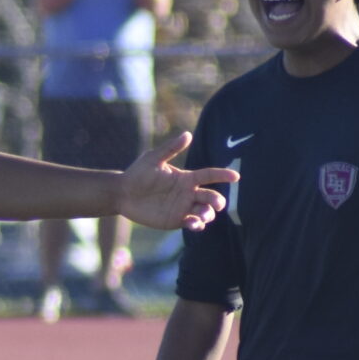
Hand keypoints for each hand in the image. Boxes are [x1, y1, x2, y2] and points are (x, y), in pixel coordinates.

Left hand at [117, 130, 237, 229]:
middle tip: (217, 204)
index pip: (209, 175)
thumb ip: (171, 149)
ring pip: (204, 211)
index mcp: (186, 177)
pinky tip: (194, 224)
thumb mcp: (153, 159)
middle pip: (210, 196)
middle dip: (217, 200)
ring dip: (208, 214)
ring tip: (204, 216)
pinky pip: (192, 223)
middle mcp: (188, 193)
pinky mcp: (175, 220)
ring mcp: (183, 207)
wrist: (122, 194)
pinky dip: (197, 225)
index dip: (223, 175)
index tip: (236, 177)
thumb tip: (188, 134)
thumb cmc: (137, 174)